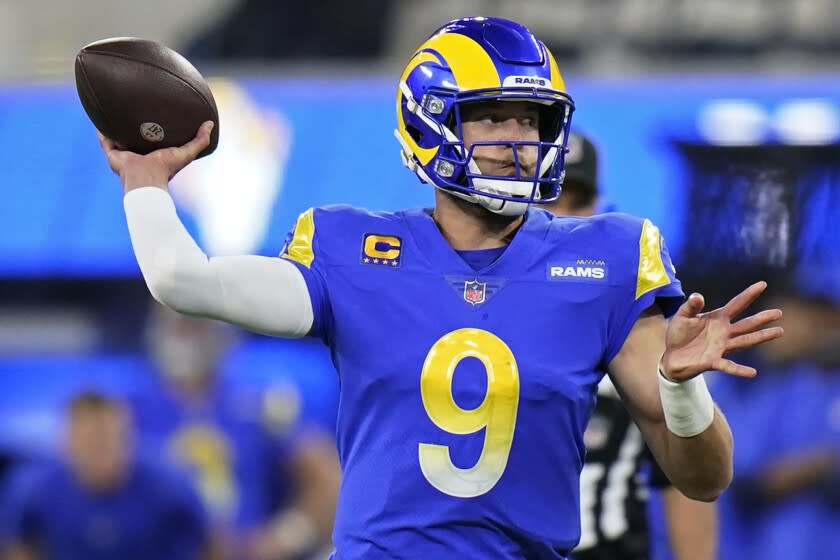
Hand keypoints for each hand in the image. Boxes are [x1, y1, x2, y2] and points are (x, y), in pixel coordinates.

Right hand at [98, 120, 213, 193]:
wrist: (146, 178)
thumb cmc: (167, 168)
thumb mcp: (187, 152)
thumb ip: (200, 140)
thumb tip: (210, 123)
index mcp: (154, 154)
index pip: (153, 139)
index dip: (154, 128)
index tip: (156, 114)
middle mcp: (138, 154)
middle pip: (134, 137)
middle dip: (133, 125)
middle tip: (133, 107)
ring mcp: (124, 155)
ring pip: (117, 138)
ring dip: (115, 127)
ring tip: (113, 110)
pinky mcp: (112, 155)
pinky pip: (104, 140)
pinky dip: (101, 131)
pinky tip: (99, 118)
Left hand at [661, 281, 782, 380]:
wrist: (671, 356)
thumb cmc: (678, 334)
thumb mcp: (682, 316)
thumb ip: (690, 306)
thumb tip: (697, 296)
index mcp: (717, 318)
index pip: (736, 304)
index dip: (748, 294)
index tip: (763, 284)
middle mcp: (723, 332)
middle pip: (746, 324)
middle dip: (762, 318)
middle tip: (779, 312)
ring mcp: (720, 347)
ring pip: (745, 341)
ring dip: (761, 337)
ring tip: (779, 331)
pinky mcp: (713, 361)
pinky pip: (728, 365)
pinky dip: (739, 370)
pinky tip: (753, 372)